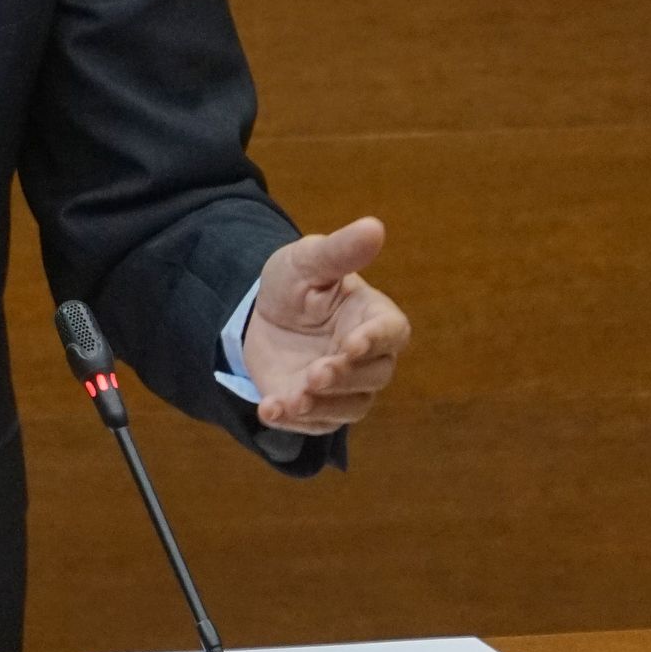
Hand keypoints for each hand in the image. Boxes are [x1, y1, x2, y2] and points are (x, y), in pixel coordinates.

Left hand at [242, 217, 408, 434]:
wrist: (258, 314)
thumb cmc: (295, 282)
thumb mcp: (309, 260)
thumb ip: (340, 250)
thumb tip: (374, 227)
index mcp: (375, 317)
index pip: (392, 332)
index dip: (376, 340)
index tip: (353, 343)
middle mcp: (368, 357)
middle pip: (374, 376)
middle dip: (345, 378)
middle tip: (316, 374)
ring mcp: (345, 387)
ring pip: (351, 407)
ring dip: (323, 407)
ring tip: (292, 400)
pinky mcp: (317, 408)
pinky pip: (314, 424)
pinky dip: (292, 421)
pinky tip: (270, 409)